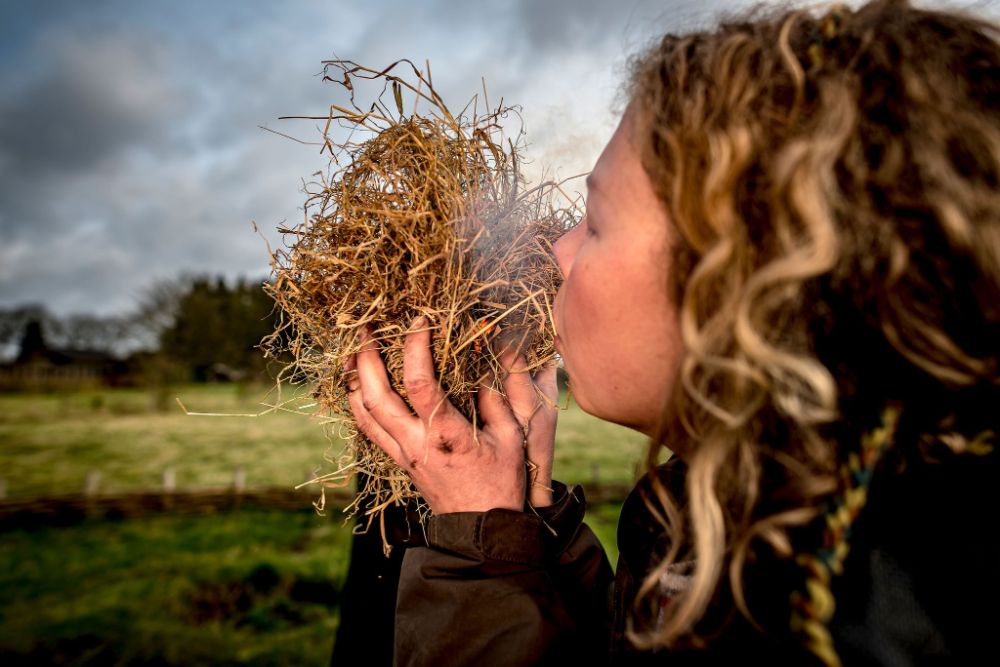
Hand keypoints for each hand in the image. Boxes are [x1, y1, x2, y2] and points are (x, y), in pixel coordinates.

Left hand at [346, 316, 558, 513]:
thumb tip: (492, 355)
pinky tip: (357, 384)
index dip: (415, 346)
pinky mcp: (398, 460)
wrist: (480, 528)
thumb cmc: (501, 481)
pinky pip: (367, 428)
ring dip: (354, 379)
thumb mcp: (511, 436)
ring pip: (363, 413)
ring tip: (352, 350)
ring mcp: (402, 453)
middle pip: (376, 397)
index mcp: (446, 434)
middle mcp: (416, 443)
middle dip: (366, 358)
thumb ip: (497, 396)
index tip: (418, 320)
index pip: (420, 382)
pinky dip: (357, 403)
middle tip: (366, 328)